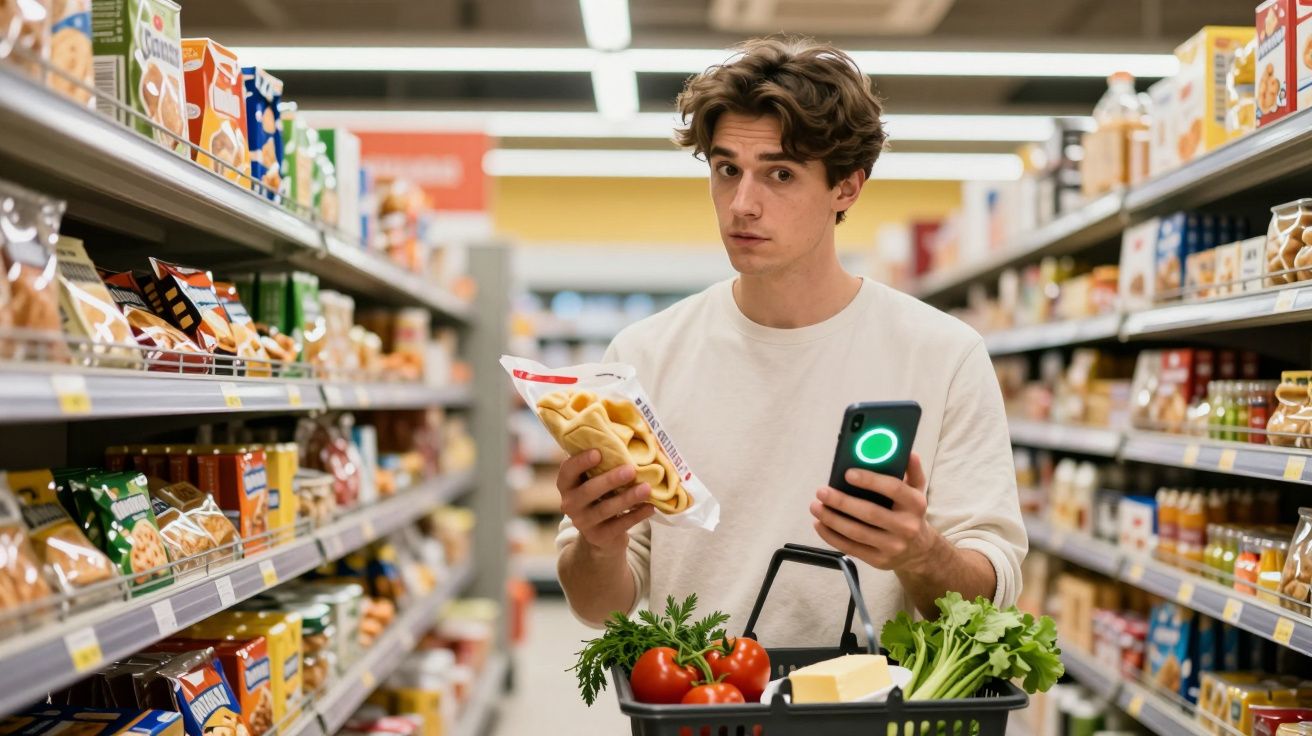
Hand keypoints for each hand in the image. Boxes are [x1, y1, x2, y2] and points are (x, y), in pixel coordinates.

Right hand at [558, 449, 653, 556]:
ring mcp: (583, 522)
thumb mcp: (594, 480)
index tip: (598, 452)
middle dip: (610, 480)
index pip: (567, 471)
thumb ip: (601, 464)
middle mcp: (570, 504)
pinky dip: (636, 515)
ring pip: (606, 509)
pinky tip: (650, 507)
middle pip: (588, 491)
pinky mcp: (599, 537)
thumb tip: (625, 435)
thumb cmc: (601, 496)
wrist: (600, 536)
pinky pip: (619, 525)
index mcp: (567, 485)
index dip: (580, 462)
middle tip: (631, 469)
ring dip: (627, 498)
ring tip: (646, 488)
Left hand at [809, 452, 940, 572]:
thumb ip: (911, 470)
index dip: (871, 480)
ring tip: (815, 507)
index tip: (848, 473)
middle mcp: (906, 526)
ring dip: (832, 519)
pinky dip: (831, 536)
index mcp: (915, 504)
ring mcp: (892, 546)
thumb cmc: (911, 513)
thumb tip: (907, 452)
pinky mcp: (878, 560)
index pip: (893, 489)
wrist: (920, 552)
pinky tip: (819, 524)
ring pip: (857, 533)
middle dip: (842, 502)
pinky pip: (851, 548)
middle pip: (870, 513)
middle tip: (821, 491)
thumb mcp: (917, 491)